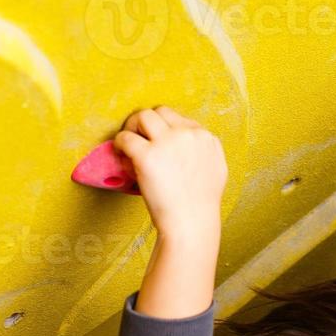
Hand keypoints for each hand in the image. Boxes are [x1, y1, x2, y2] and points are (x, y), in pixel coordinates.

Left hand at [112, 106, 226, 237]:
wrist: (191, 224)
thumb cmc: (201, 206)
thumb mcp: (216, 170)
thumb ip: (204, 152)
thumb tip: (191, 146)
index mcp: (205, 138)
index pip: (180, 119)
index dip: (165, 129)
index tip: (157, 141)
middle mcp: (188, 135)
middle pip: (161, 112)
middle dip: (147, 122)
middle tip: (138, 137)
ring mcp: (167, 143)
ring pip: (143, 116)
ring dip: (132, 126)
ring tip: (128, 143)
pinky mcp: (146, 155)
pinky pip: (126, 138)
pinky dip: (119, 144)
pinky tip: (120, 155)